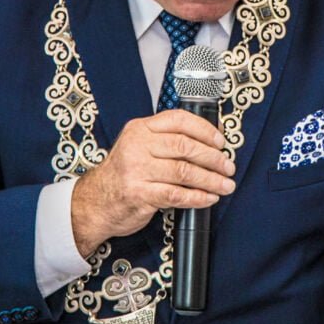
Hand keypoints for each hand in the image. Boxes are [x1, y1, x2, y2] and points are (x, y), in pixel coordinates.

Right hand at [70, 110, 234, 257]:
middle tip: (228, 166)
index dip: (205, 130)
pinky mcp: (138, 193)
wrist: (96, 202)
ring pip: (184, 171)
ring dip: (210, 180)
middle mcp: (137, 146)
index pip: (179, 120)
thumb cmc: (124, 174)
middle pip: (185, 146)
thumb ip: (168, 141)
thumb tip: (210, 141)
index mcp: (140, 129)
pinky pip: (176, 194)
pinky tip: (208, 198)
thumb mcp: (139, 147)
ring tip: (224, 185)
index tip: (221, 142)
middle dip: (213, 158)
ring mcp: (136, 169)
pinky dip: (197, 197)